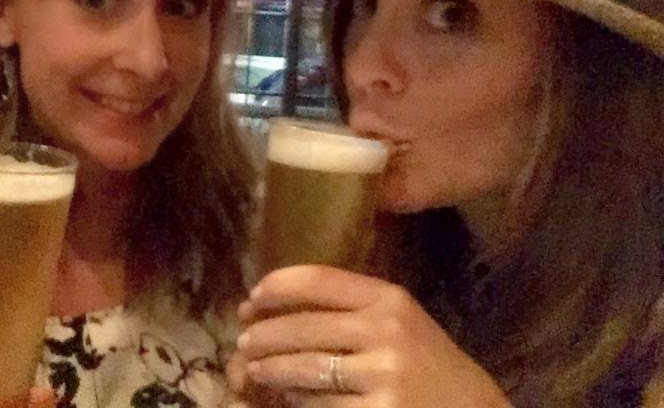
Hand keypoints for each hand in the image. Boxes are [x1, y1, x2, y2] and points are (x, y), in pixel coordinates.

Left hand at [231, 265, 511, 407]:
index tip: (252, 298)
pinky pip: (318, 405)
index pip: (318, 280)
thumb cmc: (431, 366)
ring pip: (304, 369)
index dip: (277, 287)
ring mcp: (382, 376)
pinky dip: (297, 401)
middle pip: (302, 327)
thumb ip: (352, 308)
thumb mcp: (401, 322)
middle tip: (243, 342)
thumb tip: (276, 302)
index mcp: (390, 299)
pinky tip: (288, 398)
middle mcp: (386, 331)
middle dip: (263, 335)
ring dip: (270, 370)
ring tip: (255, 370)